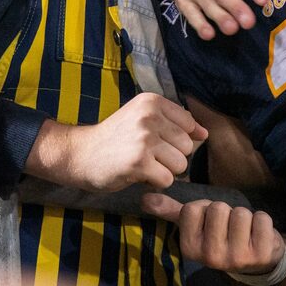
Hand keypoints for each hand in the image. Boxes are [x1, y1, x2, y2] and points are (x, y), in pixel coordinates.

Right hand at [57, 93, 206, 191]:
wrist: (80, 154)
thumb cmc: (115, 138)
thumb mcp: (143, 120)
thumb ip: (176, 124)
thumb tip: (206, 134)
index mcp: (152, 101)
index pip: (189, 125)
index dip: (176, 140)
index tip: (154, 142)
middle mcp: (149, 116)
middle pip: (188, 147)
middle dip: (171, 157)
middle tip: (146, 156)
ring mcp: (144, 139)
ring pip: (180, 165)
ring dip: (164, 171)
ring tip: (143, 165)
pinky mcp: (139, 163)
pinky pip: (167, 180)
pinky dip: (155, 183)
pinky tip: (138, 175)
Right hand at [141, 193, 285, 276]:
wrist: (257, 260)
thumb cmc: (223, 235)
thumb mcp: (196, 225)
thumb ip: (172, 211)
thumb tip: (145, 199)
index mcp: (190, 249)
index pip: (193, 208)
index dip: (204, 209)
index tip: (210, 223)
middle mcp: (211, 258)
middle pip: (218, 208)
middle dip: (226, 212)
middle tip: (229, 228)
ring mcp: (238, 258)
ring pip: (240, 213)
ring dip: (246, 217)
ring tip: (245, 232)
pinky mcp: (262, 255)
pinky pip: (262, 218)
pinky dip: (263, 221)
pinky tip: (259, 236)